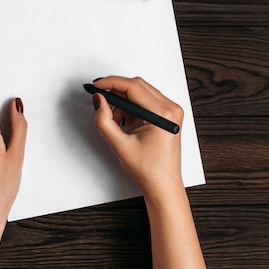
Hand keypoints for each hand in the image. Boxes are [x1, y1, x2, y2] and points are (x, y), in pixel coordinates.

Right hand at [92, 76, 209, 268]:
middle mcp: (171, 108)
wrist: (163, 185)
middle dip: (116, 91)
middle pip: (138, 86)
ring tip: (114, 120)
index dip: (111, 83)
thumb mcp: (120, 145)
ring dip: (123, 101)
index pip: (133, 87)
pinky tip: (125, 122)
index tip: (96, 85)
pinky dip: (131, 107)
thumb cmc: (148, 170)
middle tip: (99, 100)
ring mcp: (171, 111)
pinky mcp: (168, 115)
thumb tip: (99, 100)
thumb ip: (104, 120)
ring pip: (141, 92)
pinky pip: (146, 101)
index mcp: (164, 114)